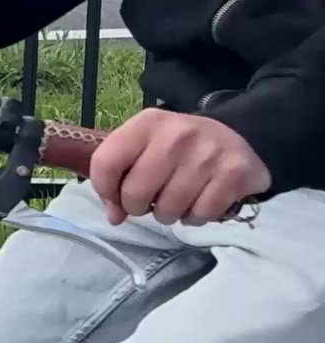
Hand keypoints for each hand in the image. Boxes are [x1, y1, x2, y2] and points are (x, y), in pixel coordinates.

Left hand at [88, 109, 269, 224]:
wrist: (237, 136)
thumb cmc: (179, 145)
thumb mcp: (145, 144)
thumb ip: (120, 174)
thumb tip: (114, 216)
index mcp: (147, 123)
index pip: (106, 163)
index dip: (104, 190)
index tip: (114, 198)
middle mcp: (176, 135)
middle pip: (135, 193)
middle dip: (136, 207)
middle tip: (149, 201)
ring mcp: (207, 155)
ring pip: (167, 210)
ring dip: (167, 214)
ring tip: (175, 201)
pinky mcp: (234, 175)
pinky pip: (199, 216)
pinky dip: (194, 218)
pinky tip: (198, 203)